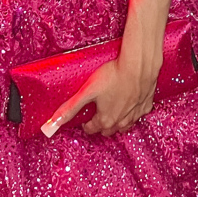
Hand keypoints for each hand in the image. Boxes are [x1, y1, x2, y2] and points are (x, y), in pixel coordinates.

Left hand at [41, 47, 162, 137]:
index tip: (84, 118)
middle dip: (100, 125)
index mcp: (105, 120)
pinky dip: (133, 113)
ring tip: (111, 111)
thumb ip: (69, 108)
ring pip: (124, 126)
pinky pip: (138, 115)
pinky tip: (130, 104)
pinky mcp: (146, 105)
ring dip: (117, 122)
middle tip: (96, 114)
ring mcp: (135, 114)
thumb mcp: (86, 91)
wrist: (139, 65)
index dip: (85, 124)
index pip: (91, 129)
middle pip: (108, 130)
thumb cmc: (113, 75)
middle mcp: (121, 121)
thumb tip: (51, 125)